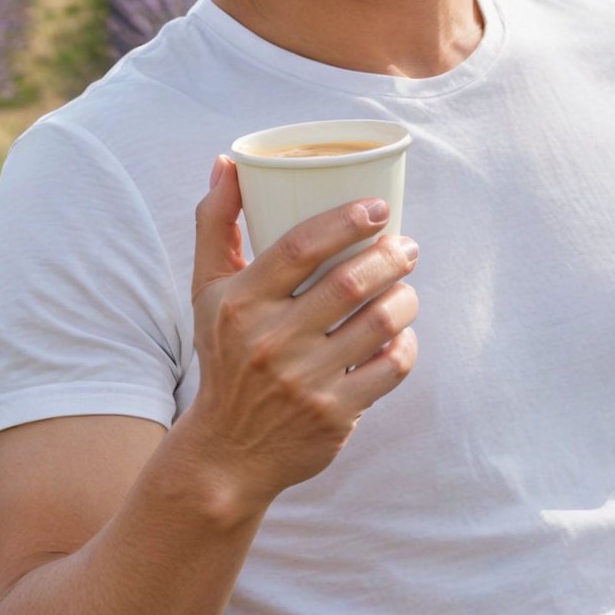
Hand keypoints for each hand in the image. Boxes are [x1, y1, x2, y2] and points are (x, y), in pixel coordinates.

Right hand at [186, 156, 418, 511]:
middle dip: (392, 254)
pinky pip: (392, 367)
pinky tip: (402, 332)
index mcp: (240, 303)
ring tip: (406, 286)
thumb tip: (228, 163)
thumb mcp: (208, 292)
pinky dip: (407, 343)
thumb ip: (216, 226)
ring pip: (381, 321)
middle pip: (351, 282)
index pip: (301, 245)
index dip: (346, 219)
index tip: (377, 207)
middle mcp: (271, 341)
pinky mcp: (336, 414)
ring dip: (406, 296)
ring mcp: (305, 381)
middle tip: (406, 245)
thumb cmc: (226, 356)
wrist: (228, 450)